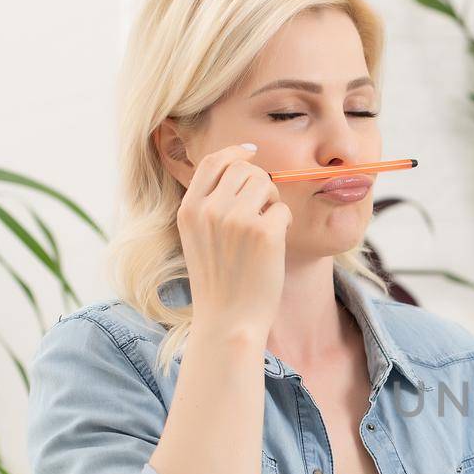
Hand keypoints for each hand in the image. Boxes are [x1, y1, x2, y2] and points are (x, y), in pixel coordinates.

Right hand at [174, 144, 289, 340]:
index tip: (251, 152)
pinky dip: (283, 224)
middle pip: (244, 169)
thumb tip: (239, 167)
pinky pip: (282, 210)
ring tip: (265, 229)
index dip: (235, 153)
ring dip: (272, 202)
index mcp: (189, 210)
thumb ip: (209, 205)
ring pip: (265, 183)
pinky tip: (272, 246)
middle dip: (259, 184)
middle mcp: (210, 210)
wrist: (229, 320)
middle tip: (262, 211)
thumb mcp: (198, 238)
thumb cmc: (219, 282)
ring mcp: (237, 220)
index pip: (212, 162)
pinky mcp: (264, 233)